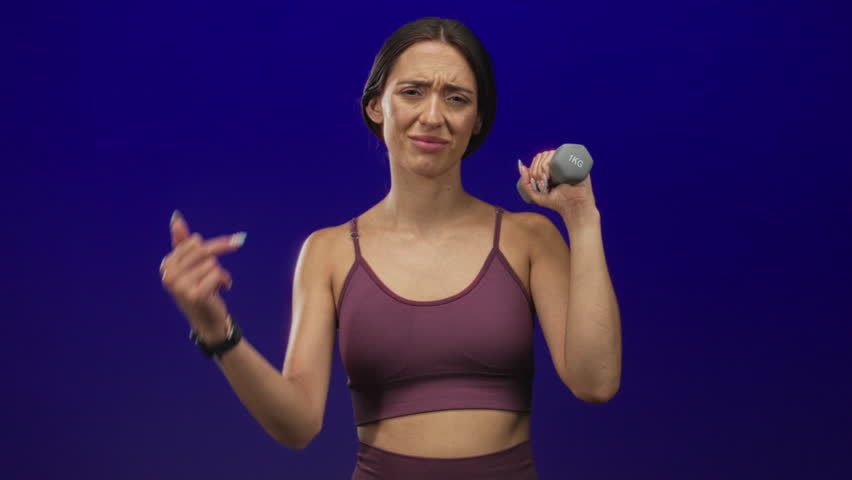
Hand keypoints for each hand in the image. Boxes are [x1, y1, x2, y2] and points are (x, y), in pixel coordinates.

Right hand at [159, 210, 245, 339]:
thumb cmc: (201, 289)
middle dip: (219, 257)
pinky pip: (217, 273)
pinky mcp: (194, 295)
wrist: (208, 320)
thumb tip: (176, 217)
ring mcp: (179, 286)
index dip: (214, 246)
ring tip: (214, 286)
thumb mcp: (192, 265)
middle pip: (203, 251)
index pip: (194, 242)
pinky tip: (220, 291)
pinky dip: (224, 280)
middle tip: (223, 269)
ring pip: (212, 263)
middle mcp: (168, 275)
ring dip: (220, 274)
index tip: (219, 254)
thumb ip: (182, 242)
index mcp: (166, 265)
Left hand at [518, 149, 596, 220]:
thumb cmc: (558, 203)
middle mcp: (559, 162)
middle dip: (537, 170)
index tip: (538, 183)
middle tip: (544, 183)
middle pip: (542, 156)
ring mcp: (567, 161)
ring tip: (548, 180)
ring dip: (543, 168)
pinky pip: (560, 157)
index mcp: (551, 167)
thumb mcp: (537, 196)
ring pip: (549, 155)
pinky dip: (550, 165)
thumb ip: (525, 184)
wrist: (575, 207)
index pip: (538, 159)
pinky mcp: (576, 163)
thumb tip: (521, 166)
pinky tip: (550, 175)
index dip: (533, 169)